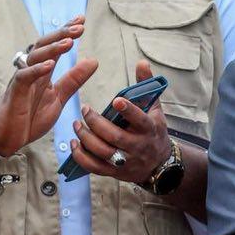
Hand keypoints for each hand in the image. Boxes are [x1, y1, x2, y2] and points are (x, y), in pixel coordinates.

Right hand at [0, 17, 98, 155]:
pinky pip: (23, 77)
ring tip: (69, 42)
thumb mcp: (59, 96)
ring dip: (52, 49)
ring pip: (34, 58)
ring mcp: (22, 80)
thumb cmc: (29, 116)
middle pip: (44, 46)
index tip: (81, 20)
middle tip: (80, 27)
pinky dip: (37, 70)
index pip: (54, 46)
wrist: (8, 136)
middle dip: (61, 35)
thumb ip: (74, 79)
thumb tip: (93, 60)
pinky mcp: (14, 93)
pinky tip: (51, 65)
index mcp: (42, 71)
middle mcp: (31, 71)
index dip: (66, 33)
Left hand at [71, 61, 174, 182]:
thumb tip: (142, 62)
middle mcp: (139, 147)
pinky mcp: (115, 172)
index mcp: (150, 129)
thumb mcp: (155, 109)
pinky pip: (95, 167)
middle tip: (85, 110)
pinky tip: (74, 143)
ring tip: (76, 124)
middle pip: (115, 137)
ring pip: (103, 152)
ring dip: (86, 138)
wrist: (159, 164)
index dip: (129, 111)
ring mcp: (126, 161)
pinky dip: (82, 156)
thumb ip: (146, 86)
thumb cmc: (153, 131)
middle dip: (97, 123)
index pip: (140, 120)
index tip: (117, 101)